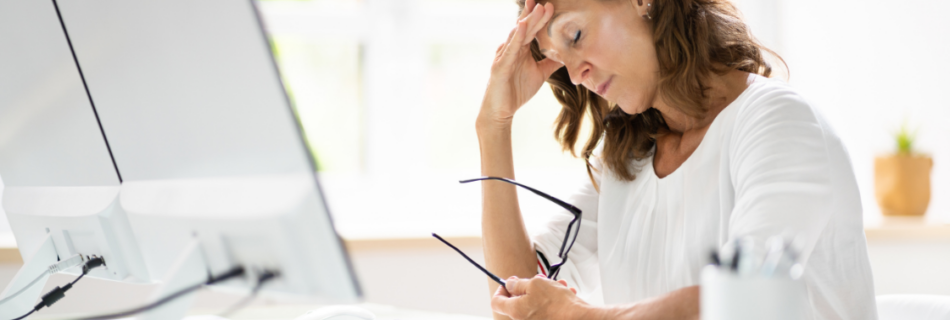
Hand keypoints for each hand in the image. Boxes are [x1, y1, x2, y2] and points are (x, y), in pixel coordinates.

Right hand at [478, 0, 562, 129]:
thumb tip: (567, 56)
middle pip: (525, 28)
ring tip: (538, 8)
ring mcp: (504, 56)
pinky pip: (510, 49)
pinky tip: (523, 26)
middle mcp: (511, 48)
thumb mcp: (540, 74)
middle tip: (546, 3)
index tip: (551, 6)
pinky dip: (517, 37)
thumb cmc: (517, 91)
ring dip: (528, 21)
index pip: (531, 29)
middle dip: (536, 14)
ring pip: (518, 35)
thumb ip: (551, 63)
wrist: (501, 110)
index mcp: (520, 49)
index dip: (540, 18)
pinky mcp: (500, 66)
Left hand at [491, 275, 590, 319]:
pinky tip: (564, 292)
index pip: (496, 301)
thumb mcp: (535, 284)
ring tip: (558, 284)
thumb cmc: (557, 302)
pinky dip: (553, 299)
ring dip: (545, 290)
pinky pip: (545, 309)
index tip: (510, 282)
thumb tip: (509, 284)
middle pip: (517, 300)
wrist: (579, 318)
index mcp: (515, 311)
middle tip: (539, 279)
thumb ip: (518, 284)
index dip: (501, 289)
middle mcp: (523, 319)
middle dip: (528, 286)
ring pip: (534, 302)